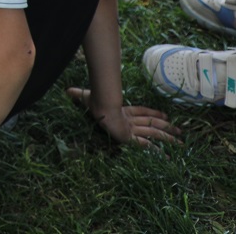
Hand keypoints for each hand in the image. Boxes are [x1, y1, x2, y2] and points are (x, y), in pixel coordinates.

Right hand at [66, 87, 181, 145]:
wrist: (101, 107)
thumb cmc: (95, 101)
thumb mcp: (85, 97)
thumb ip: (79, 95)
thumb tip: (66, 90)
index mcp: (123, 111)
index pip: (142, 112)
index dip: (153, 113)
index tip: (165, 115)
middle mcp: (130, 120)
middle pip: (153, 123)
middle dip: (167, 127)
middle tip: (180, 131)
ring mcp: (132, 129)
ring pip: (154, 133)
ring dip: (168, 138)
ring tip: (181, 143)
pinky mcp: (131, 138)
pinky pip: (146, 146)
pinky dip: (156, 151)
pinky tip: (167, 157)